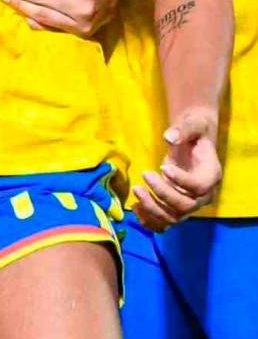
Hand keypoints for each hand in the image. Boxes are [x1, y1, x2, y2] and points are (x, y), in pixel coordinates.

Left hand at [134, 110, 220, 231]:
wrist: (193, 140)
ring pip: (174, 217)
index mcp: (211, 175)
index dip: (181, 181)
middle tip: (145, 174)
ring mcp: (189, 203)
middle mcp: (203, 195)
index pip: (199, 187)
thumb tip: (168, 137)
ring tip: (136, 190)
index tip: (163, 167)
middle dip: (163, 194)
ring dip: (153, 208)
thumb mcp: (192, 125)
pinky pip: (164, 221)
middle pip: (186, 205)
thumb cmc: (194, 132)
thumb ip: (182, 130)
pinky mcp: (176, 207)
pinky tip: (136, 207)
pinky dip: (150, 219)